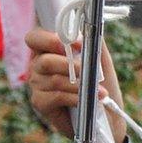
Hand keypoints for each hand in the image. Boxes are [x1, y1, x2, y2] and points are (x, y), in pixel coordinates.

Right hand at [25, 28, 125, 142]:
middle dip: (71, 66)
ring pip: (54, 80)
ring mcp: (36, 85)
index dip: (51, 39)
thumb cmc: (101, 82)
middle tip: (91, 73)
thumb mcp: (100, 59)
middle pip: (45, 61)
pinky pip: (56, 96)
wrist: (107, 114)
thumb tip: (88, 28)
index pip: (34, 37)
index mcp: (48, 50)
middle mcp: (37, 66)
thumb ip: (93, 42)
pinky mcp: (40, 103)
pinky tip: (89, 100)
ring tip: (98, 90)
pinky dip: (76, 97)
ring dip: (80, 85)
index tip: (77, 44)